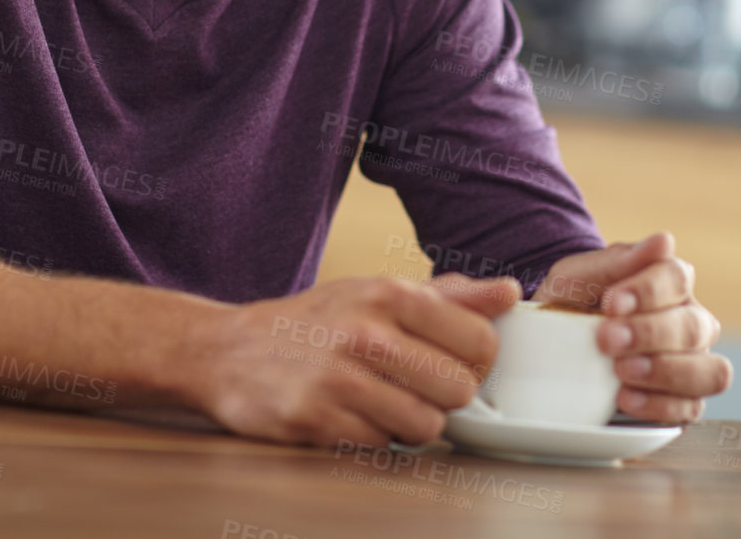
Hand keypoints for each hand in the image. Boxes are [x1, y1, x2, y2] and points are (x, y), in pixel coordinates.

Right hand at [181, 273, 518, 447]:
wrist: (230, 351)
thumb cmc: (317, 321)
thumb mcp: (378, 292)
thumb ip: (449, 296)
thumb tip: (511, 294)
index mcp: (390, 295)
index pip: (480, 340)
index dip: (475, 361)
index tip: (452, 362)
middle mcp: (367, 332)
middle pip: (459, 389)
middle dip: (443, 396)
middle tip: (415, 387)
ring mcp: (340, 378)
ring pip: (426, 425)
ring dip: (411, 423)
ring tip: (384, 403)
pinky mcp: (316, 420)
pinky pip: (381, 447)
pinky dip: (373, 439)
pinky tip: (351, 416)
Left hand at [536, 232, 730, 423]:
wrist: (552, 341)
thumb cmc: (573, 301)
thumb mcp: (581, 275)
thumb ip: (620, 260)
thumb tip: (665, 240)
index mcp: (671, 282)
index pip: (678, 278)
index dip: (648, 291)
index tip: (611, 302)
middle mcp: (692, 322)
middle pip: (694, 327)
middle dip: (650, 334)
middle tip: (607, 339)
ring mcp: (692, 363)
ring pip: (710, 371)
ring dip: (665, 372)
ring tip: (622, 371)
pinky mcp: (682, 401)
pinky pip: (691, 408)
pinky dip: (659, 405)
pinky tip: (625, 397)